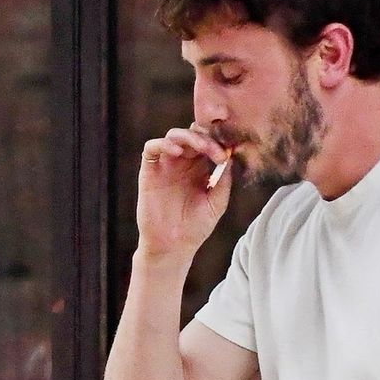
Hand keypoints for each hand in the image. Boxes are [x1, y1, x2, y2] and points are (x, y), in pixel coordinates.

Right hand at [135, 125, 232, 260]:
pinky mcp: (149, 171)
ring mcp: (165, 166)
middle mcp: (182, 163)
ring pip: (173, 136)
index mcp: (200, 168)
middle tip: (216, 150)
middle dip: (205, 137)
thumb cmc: (196, 227)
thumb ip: (224, 181)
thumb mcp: (217, 203)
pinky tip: (177, 152)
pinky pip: (151, 148)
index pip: (209, 142)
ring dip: (188, 136)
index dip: (218, 142)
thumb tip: (230, 156)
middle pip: (192, 133)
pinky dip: (162, 144)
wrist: (173, 246)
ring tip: (200, 147)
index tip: (226, 155)